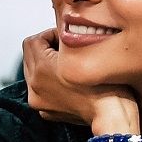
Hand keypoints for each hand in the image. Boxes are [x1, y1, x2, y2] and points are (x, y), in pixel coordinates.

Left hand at [22, 29, 140, 134]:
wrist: (112, 116)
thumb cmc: (106, 85)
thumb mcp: (87, 51)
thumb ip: (70, 35)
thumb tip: (64, 25)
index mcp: (41, 69)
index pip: (33, 40)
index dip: (50, 34)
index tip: (67, 36)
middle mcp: (34, 86)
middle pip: (29, 56)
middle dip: (46, 48)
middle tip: (67, 48)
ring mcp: (38, 101)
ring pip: (33, 72)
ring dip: (46, 65)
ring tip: (69, 65)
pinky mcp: (45, 111)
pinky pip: (40, 89)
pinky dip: (49, 82)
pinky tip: (67, 81)